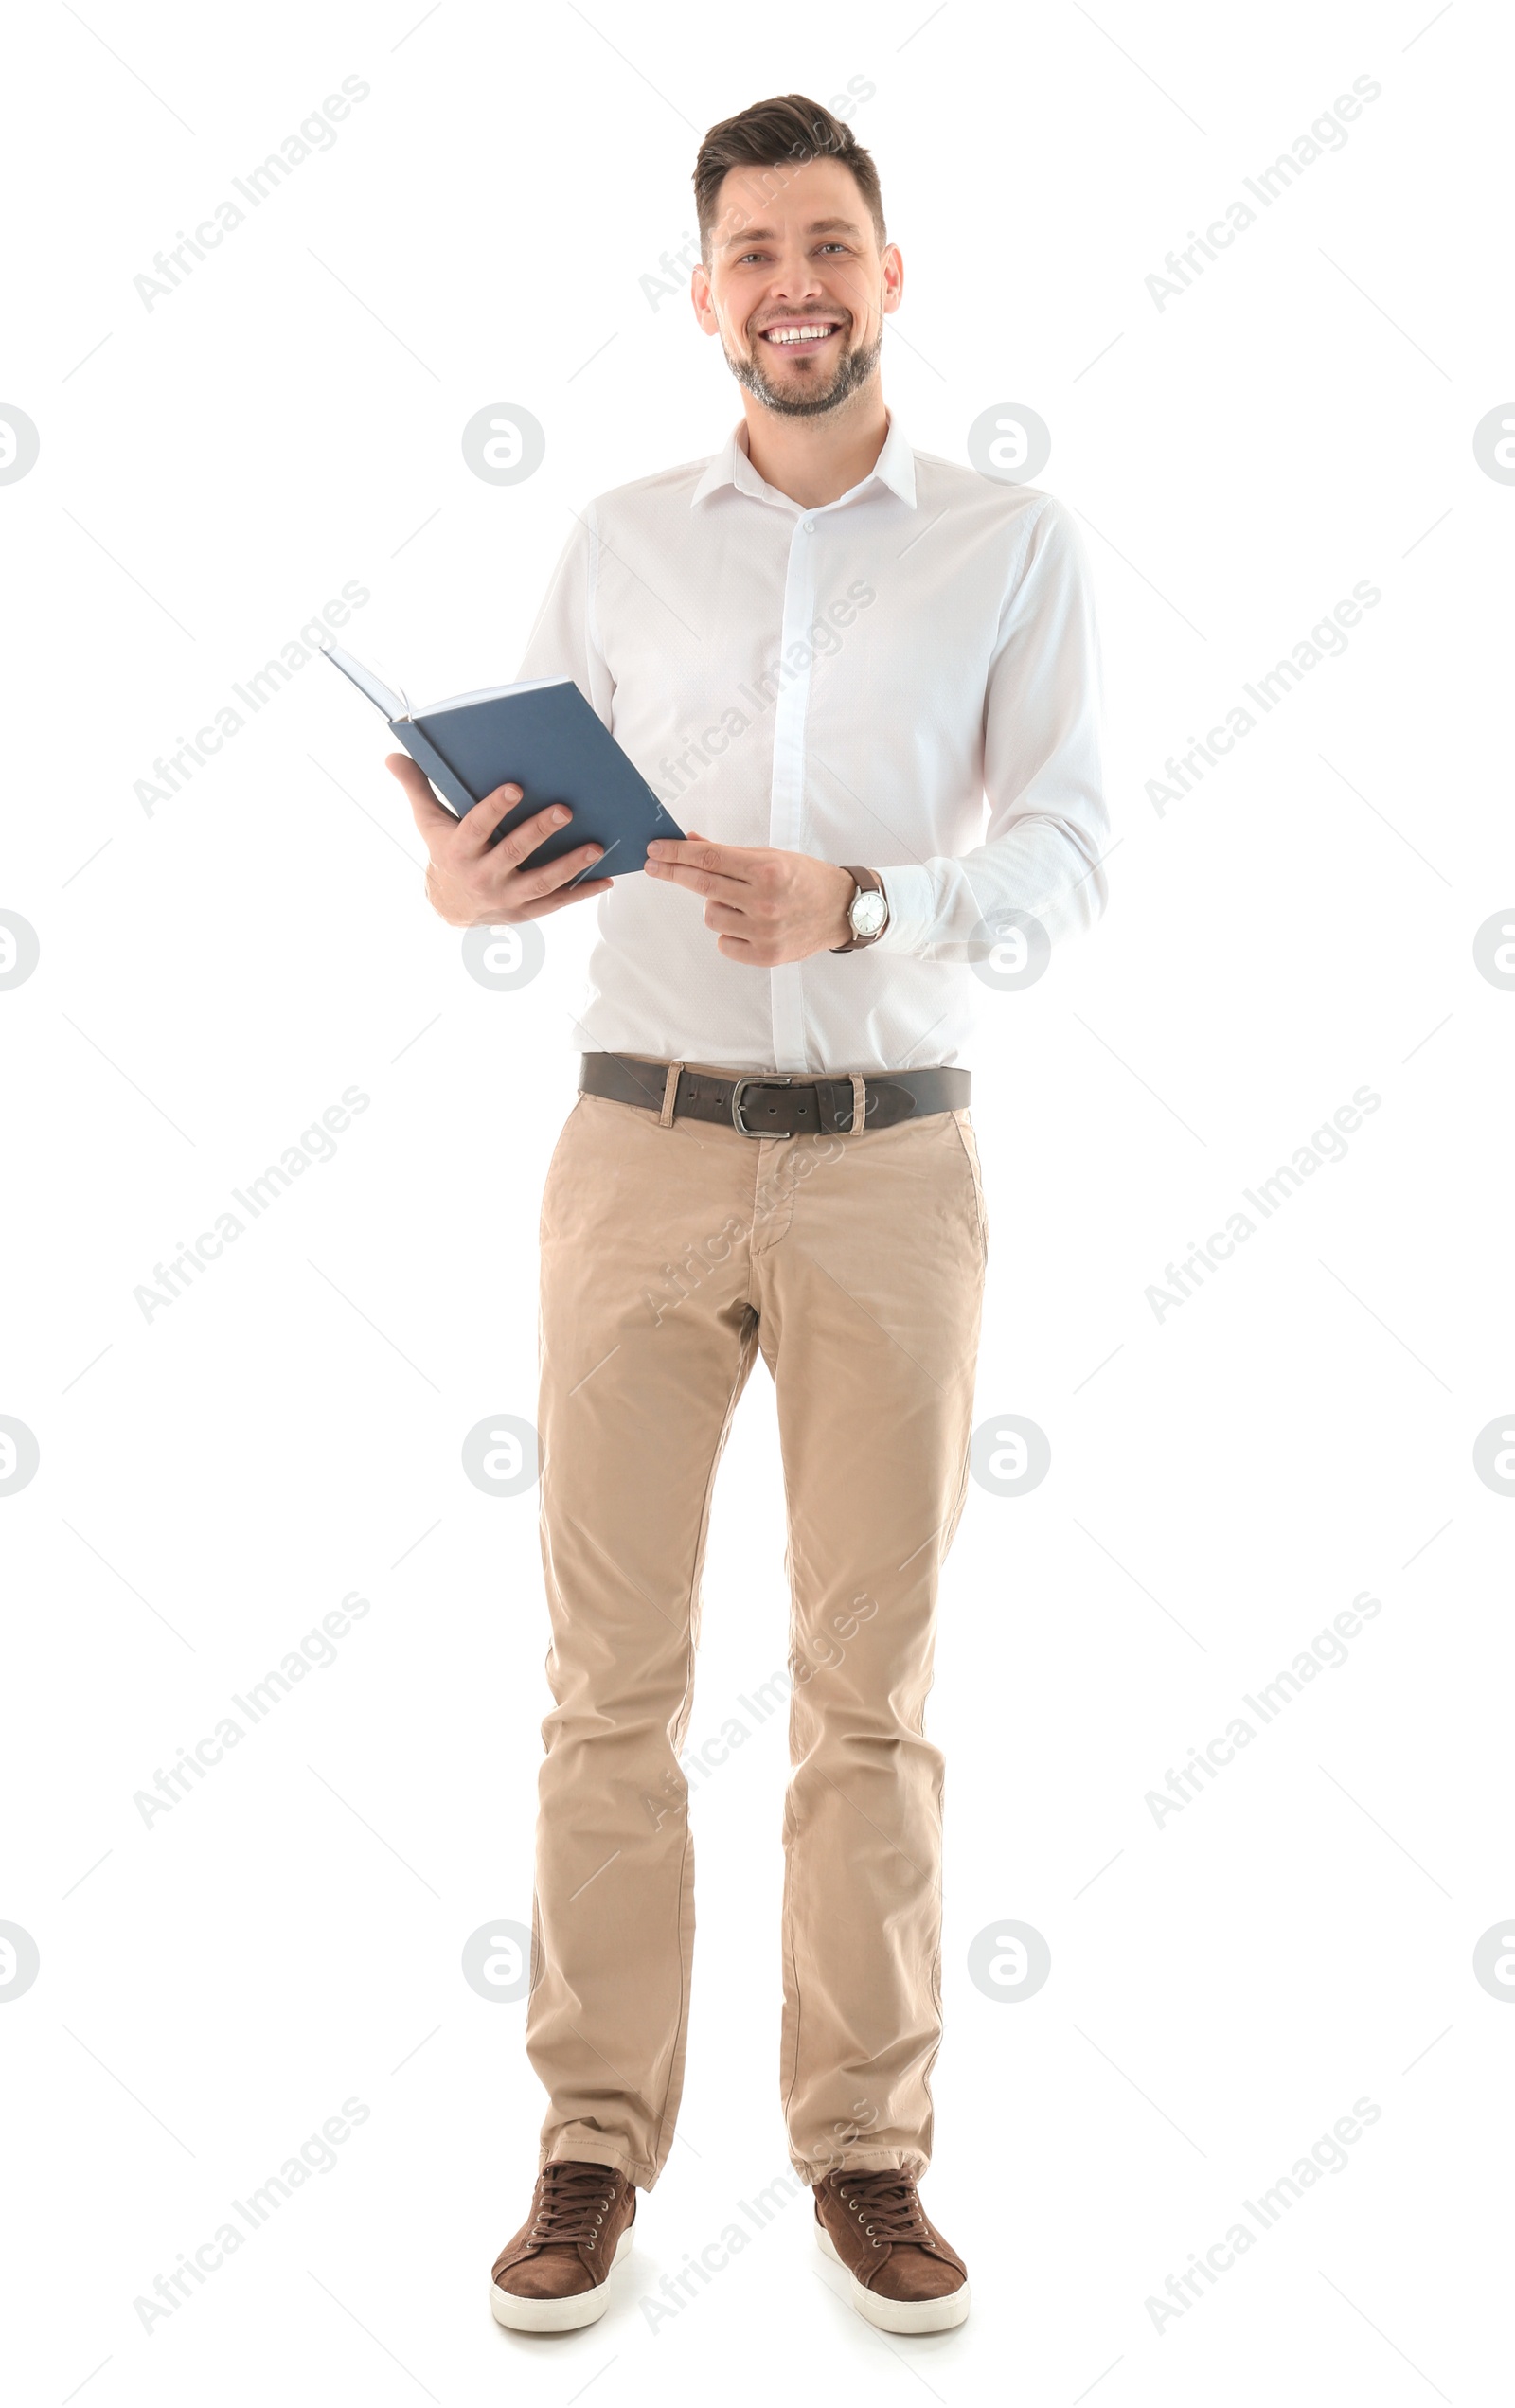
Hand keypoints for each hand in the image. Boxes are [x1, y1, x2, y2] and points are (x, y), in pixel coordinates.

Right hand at [387, 755, 612, 927]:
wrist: (449, 905)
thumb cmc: (444, 852)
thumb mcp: (428, 822)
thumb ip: (417, 787)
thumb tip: (392, 756)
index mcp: (458, 851)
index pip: (476, 827)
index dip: (495, 809)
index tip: (515, 787)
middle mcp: (481, 876)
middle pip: (513, 853)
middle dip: (539, 832)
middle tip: (565, 809)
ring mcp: (506, 897)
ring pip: (540, 881)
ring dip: (569, 865)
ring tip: (594, 846)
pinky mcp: (526, 912)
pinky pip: (556, 903)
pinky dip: (581, 892)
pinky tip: (605, 877)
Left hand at [643, 831, 855, 964]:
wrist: (842, 910)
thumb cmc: (806, 879)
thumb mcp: (771, 856)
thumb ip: (729, 853)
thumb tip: (691, 841)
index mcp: (768, 870)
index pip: (710, 859)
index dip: (677, 853)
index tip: (655, 850)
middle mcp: (765, 901)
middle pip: (703, 886)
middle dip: (673, 872)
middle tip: (653, 865)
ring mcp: (765, 931)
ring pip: (710, 916)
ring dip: (715, 906)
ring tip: (739, 903)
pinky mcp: (765, 956)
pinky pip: (723, 943)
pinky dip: (728, 932)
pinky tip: (748, 924)